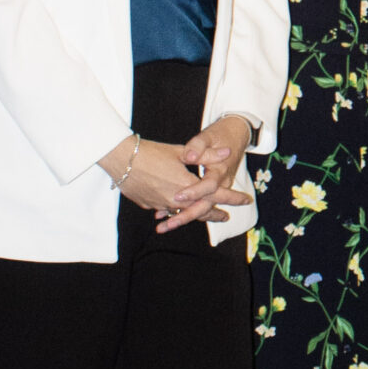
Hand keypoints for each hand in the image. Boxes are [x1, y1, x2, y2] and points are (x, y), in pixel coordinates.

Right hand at [98, 133, 225, 225]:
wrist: (121, 160)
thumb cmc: (152, 152)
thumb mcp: (182, 151)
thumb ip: (206, 155)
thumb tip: (227, 153)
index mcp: (188, 186)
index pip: (216, 194)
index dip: (233, 198)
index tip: (246, 200)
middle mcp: (176, 199)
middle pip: (201, 211)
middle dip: (215, 214)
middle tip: (226, 217)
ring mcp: (161, 204)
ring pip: (184, 213)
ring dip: (196, 214)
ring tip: (205, 215)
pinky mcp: (148, 204)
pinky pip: (167, 211)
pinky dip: (175, 211)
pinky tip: (176, 211)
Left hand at [171, 113, 253, 225]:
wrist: (236, 135)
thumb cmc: (221, 134)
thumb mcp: (208, 136)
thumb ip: (198, 146)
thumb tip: (191, 156)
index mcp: (220, 171)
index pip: (208, 186)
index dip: (194, 192)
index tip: (178, 196)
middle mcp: (220, 184)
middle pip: (205, 205)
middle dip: (186, 216)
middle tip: (168, 224)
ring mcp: (217, 189)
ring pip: (200, 208)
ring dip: (181, 217)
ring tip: (162, 226)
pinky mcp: (211, 190)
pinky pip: (198, 204)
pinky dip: (181, 210)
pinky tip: (164, 214)